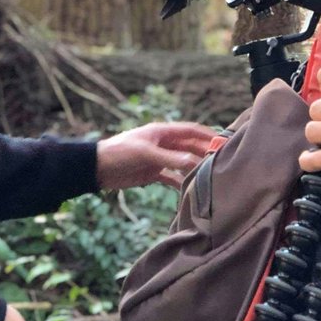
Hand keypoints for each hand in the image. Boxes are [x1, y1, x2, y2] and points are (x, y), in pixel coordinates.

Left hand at [96, 121, 216, 189]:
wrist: (97, 168)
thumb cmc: (119, 153)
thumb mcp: (145, 154)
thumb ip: (170, 158)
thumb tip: (194, 161)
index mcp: (162, 132)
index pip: (190, 130)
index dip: (207, 134)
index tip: (223, 141)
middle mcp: (163, 143)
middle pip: (189, 146)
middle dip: (205, 152)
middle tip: (223, 161)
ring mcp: (159, 158)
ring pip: (183, 162)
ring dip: (195, 167)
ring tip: (211, 176)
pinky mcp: (152, 173)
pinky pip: (171, 176)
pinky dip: (181, 182)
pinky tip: (191, 189)